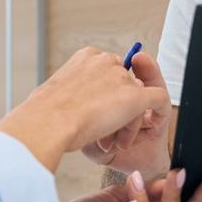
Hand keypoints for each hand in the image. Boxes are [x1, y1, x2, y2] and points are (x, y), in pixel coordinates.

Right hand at [0, 47, 169, 172]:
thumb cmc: (43, 115)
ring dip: (126, 123)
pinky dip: (159, 111)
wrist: (46, 125)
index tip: (96, 118)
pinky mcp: (135, 96)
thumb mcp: (52, 97)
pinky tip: (153, 124)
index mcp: (86, 58)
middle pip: (124, 85)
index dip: (105, 98)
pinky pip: (158, 98)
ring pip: (137, 98)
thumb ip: (71, 93)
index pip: (107, 75)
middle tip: (105, 137)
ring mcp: (121, 78)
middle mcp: (106, 61)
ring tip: (109, 143)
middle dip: (117, 112)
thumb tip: (71, 99)